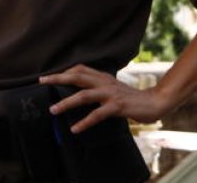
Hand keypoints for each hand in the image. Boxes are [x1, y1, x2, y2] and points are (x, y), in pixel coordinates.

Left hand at [39, 64, 172, 133]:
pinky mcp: (117, 107)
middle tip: (42, 82)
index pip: (80, 69)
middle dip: (58, 79)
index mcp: (103, 77)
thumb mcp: (113, 88)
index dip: (64, 71)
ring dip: (66, 102)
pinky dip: (85, 122)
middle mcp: (105, 82)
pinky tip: (75, 128)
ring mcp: (110, 94)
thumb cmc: (132, 98)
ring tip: (53, 110)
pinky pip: (97, 114)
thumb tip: (82, 90)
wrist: (154, 102)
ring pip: (84, 95)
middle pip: (77, 76)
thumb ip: (99, 87)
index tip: (48, 76)